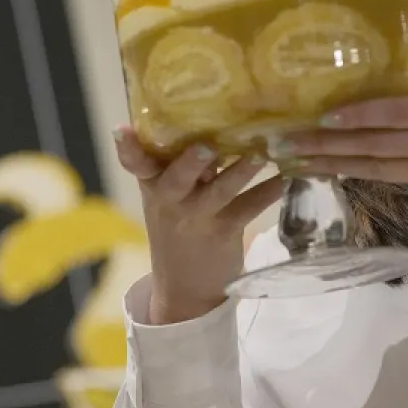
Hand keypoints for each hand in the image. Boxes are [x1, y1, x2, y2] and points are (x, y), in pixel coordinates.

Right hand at [114, 130, 282, 323]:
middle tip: (206, 146)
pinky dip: (267, 193)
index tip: (122, 130)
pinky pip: (247, 209)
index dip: (128, 148)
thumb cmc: (178, 226)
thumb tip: (215, 120)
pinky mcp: (223, 232)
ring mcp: (196, 218)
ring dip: (240, 171)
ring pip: (219, 191)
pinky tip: (284, 179)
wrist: (184, 287)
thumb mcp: (169, 197)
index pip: (135, 164)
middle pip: (177, 179)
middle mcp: (171, 200)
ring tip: (259, 153)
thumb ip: (182, 165)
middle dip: (190, 162)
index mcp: (153, 185)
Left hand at [285, 13, 407, 226]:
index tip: (320, 117)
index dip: (354, 117)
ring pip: (375, 169)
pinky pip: (398, 181)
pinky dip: (368, 176)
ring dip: (334, 166)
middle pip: (370, 146)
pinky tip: (341, 173)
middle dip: (323, 146)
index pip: (390, 114)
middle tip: (283, 145)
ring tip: (298, 164)